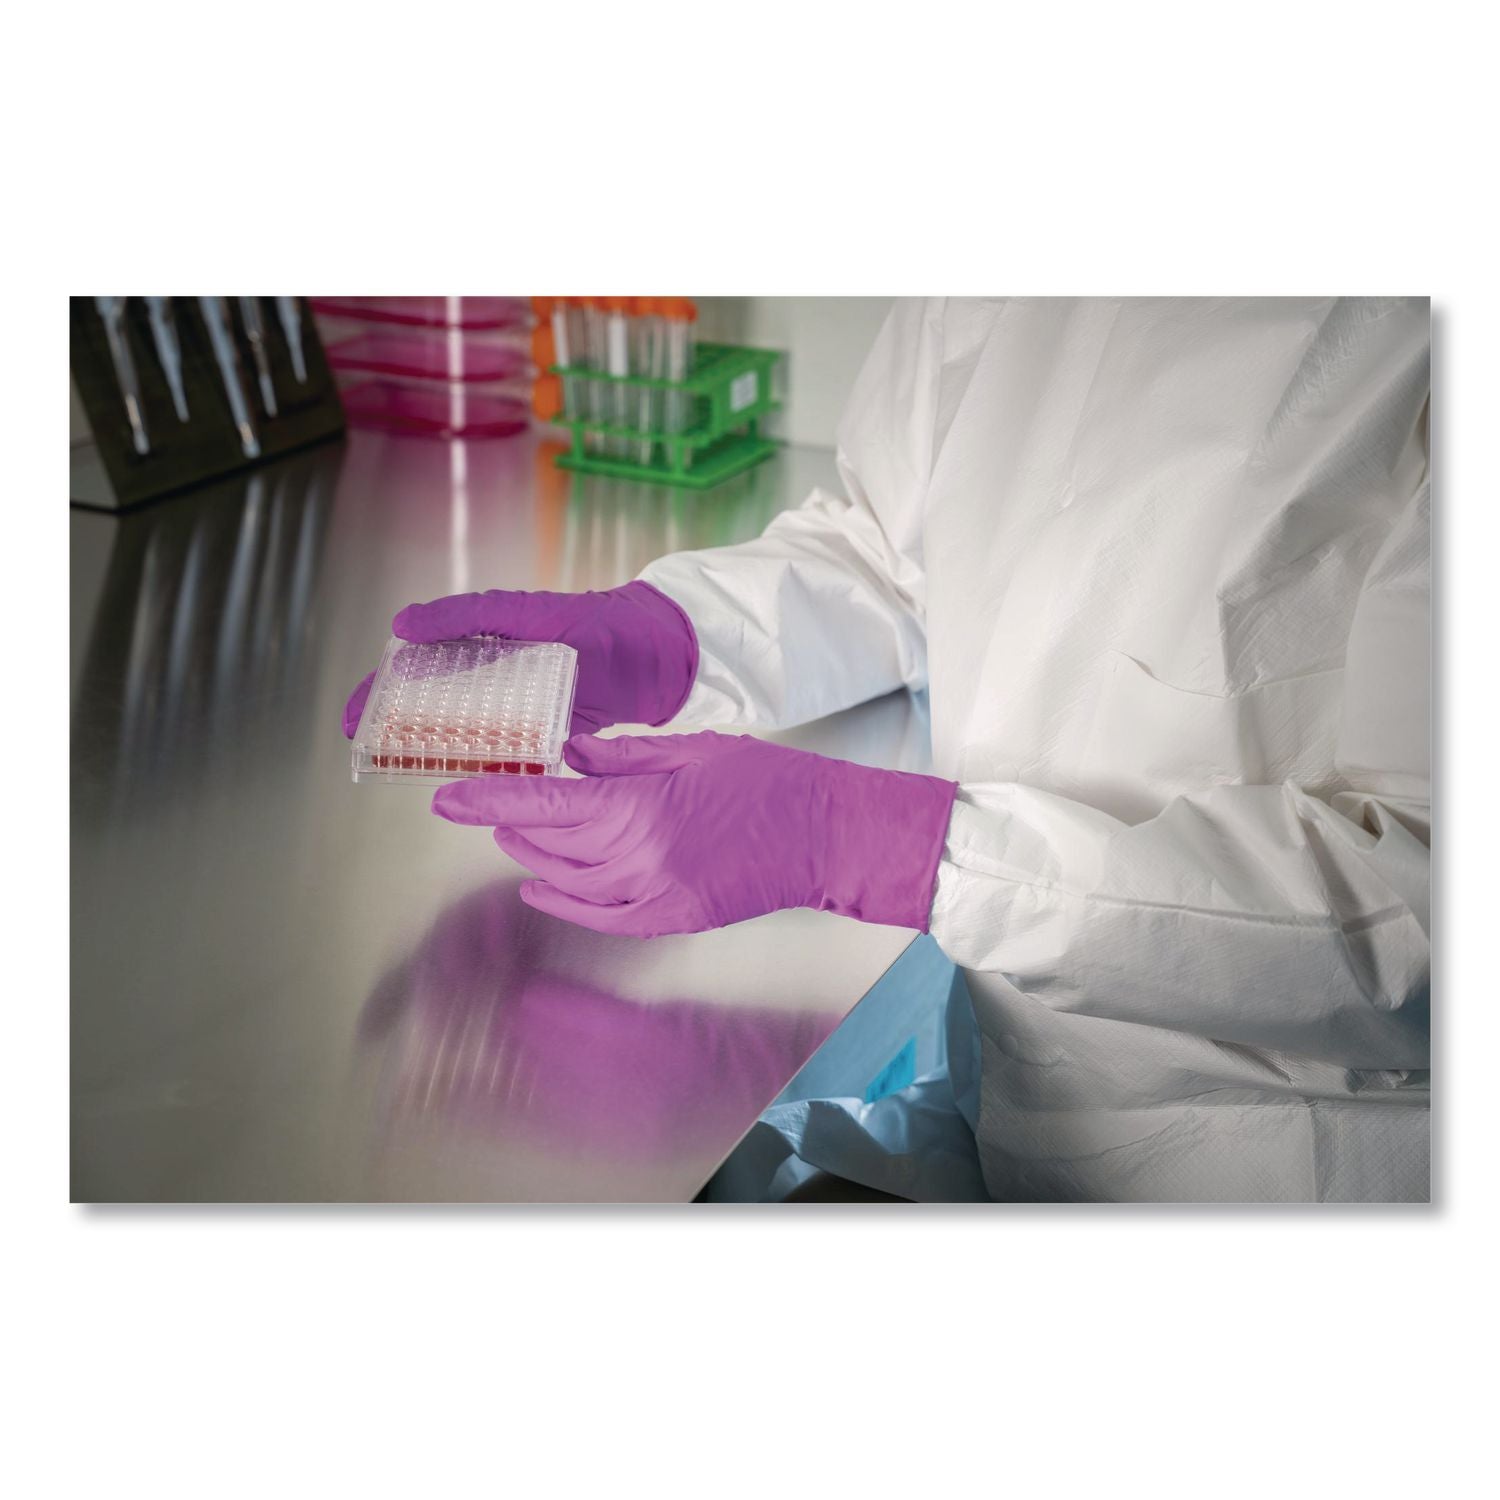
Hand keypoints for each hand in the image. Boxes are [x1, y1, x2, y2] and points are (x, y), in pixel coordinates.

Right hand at [341, 580, 697, 738]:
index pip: (420, 662)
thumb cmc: (602, 622)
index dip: (382, 689)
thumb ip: (470, 615)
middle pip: (434, 700)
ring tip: (400, 766)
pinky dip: (486, 765)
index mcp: (489, 638)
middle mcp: (500, 673)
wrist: (663, 655)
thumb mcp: (530, 613)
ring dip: (434, 747)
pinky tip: (465, 781)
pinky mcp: (551, 732)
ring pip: (466, 729)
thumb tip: (404, 622)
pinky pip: (509, 752)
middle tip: (361, 743)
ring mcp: (523, 704)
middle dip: (395, 723)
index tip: (352, 714)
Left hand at [430, 731, 957, 937]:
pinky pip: (601, 917)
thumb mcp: (691, 749)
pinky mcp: (673, 919)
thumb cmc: (769, 781)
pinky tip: (541, 887)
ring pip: (568, 883)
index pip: (543, 806)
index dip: (488, 802)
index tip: (447, 797)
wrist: (826, 835)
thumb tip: (567, 755)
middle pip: (549, 846)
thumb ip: (621, 755)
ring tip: (512, 838)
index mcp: (641, 806)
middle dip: (508, 825)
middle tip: (482, 804)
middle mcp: (640, 858)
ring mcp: (656, 896)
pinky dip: (564, 903)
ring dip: (532, 861)